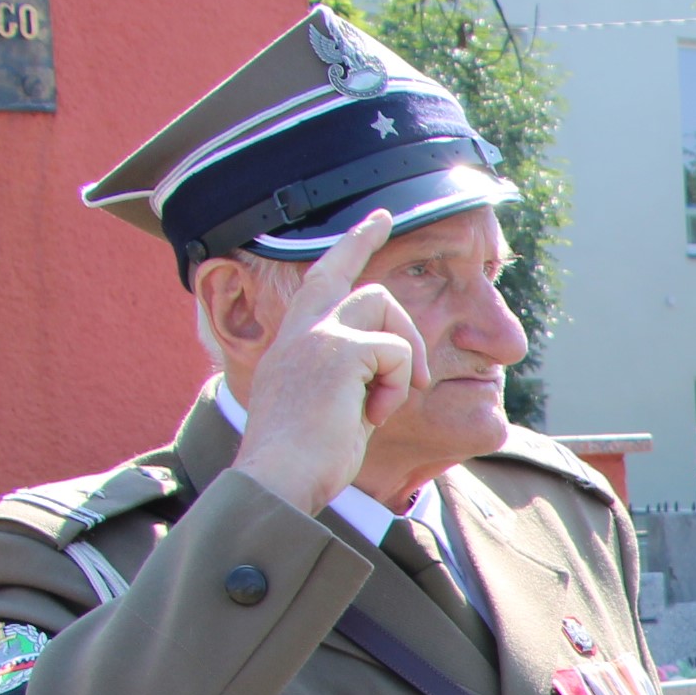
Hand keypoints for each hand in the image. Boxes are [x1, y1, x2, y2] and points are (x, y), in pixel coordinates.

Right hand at [227, 212, 427, 515]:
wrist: (279, 477)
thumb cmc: (303, 458)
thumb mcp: (328, 406)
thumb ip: (350, 377)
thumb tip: (386, 374)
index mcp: (295, 339)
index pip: (327, 275)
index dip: (355, 243)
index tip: (380, 217)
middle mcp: (303, 327)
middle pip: (372, 290)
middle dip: (407, 332)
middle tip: (416, 383)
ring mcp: (318, 333)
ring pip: (387, 309)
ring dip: (404, 360)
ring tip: (384, 405)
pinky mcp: (339, 348)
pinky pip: (397, 351)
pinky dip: (398, 386)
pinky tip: (374, 414)